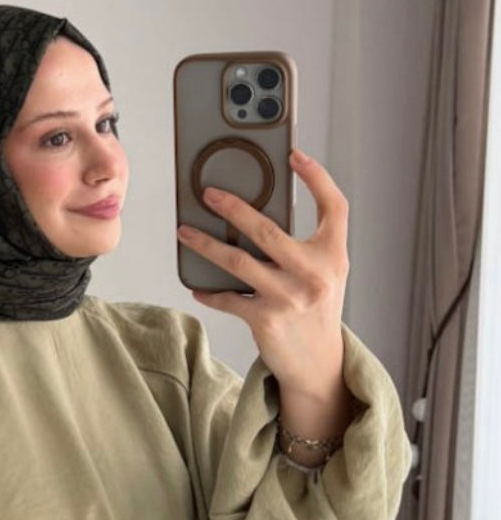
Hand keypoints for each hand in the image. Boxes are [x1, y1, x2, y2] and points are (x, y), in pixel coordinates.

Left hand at [176, 148, 349, 388]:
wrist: (319, 364)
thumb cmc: (316, 309)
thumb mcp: (325, 273)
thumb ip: (303, 244)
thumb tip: (254, 214)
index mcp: (333, 256)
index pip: (334, 207)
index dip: (317, 177)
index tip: (295, 155)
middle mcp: (315, 275)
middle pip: (268, 230)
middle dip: (233, 208)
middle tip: (208, 193)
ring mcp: (290, 298)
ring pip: (239, 262)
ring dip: (206, 245)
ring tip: (185, 232)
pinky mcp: (267, 320)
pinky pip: (230, 298)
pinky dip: (210, 291)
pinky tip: (197, 284)